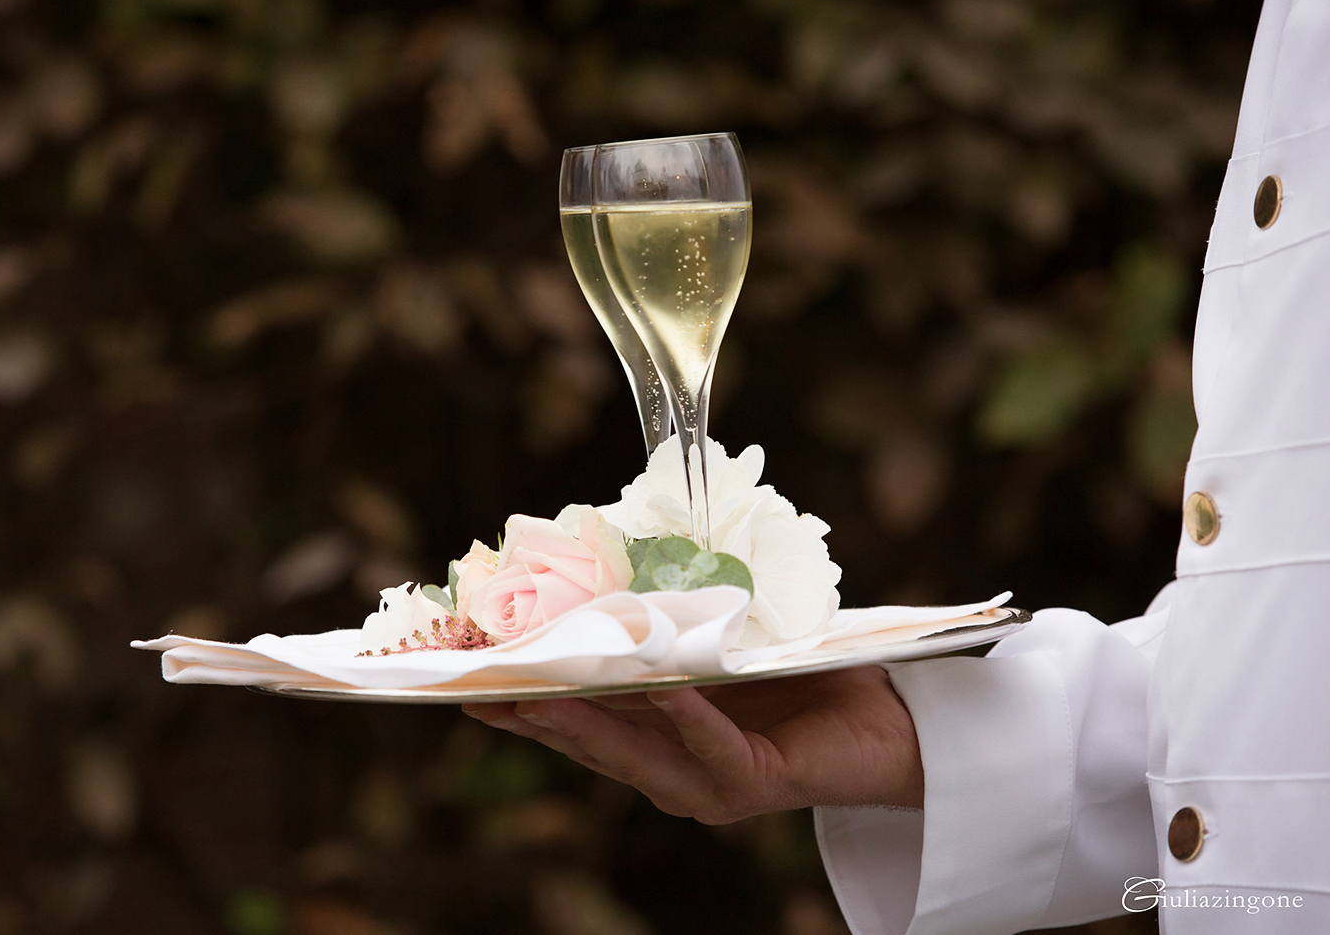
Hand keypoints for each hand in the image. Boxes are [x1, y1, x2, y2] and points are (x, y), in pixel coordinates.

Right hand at [462, 666, 922, 823]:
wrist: (886, 726)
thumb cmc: (801, 680)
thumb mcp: (721, 648)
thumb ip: (670, 630)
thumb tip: (616, 566)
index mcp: (652, 740)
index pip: (574, 719)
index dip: (521, 697)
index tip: (463, 675)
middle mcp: (667, 772)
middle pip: (585, 742)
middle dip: (528, 715)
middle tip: (473, 689)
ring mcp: (705, 784)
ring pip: (633, 753)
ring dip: (586, 722)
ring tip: (540, 693)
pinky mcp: (751, 783)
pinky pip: (713, 746)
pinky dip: (687, 719)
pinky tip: (663, 692)